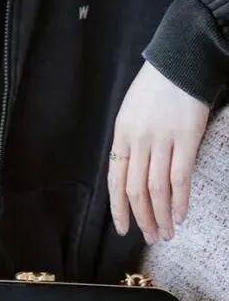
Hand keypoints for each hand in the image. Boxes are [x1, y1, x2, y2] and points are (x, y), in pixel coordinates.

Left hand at [108, 60, 209, 242]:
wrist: (180, 63)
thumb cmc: (155, 88)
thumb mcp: (130, 112)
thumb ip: (130, 141)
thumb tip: (132, 173)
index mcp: (121, 133)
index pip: (115, 178)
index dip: (118, 207)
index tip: (123, 228)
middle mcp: (137, 140)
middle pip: (135, 188)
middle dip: (142, 218)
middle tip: (150, 237)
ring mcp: (161, 140)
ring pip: (157, 188)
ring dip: (161, 215)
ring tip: (167, 233)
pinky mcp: (185, 138)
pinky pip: (180, 177)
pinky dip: (179, 200)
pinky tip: (181, 215)